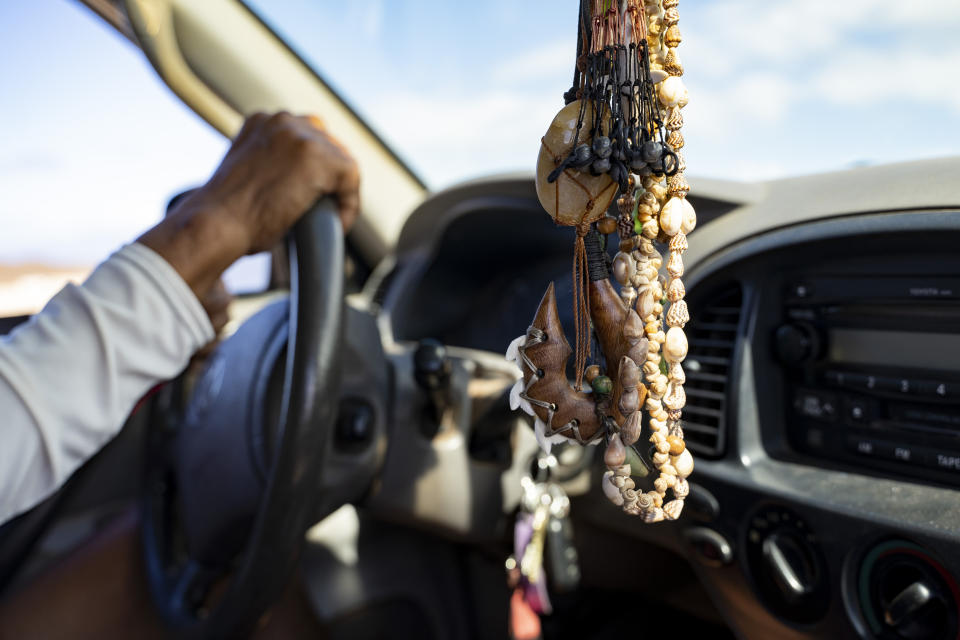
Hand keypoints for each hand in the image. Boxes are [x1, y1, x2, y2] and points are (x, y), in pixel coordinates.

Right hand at [194, 111, 359, 251]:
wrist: (216, 224)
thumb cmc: (224, 215)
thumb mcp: (245, 175)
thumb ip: (269, 166)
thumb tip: (290, 185)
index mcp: (261, 122)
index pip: (304, 135)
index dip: (314, 167)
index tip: (311, 192)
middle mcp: (282, 122)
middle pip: (328, 143)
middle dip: (330, 176)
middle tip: (326, 206)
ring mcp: (303, 137)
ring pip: (341, 162)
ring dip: (340, 191)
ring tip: (329, 217)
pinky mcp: (322, 159)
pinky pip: (351, 181)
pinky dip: (349, 205)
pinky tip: (337, 222)